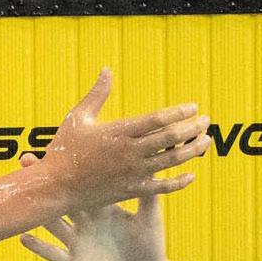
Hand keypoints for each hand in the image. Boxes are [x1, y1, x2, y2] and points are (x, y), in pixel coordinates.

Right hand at [18, 154, 173, 260]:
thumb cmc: (151, 248)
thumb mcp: (150, 217)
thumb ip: (147, 194)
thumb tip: (153, 162)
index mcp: (103, 209)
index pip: (83, 185)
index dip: (71, 170)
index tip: (59, 151)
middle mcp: (87, 223)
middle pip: (63, 199)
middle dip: (47, 184)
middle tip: (27, 162)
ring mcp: (78, 242)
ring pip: (53, 224)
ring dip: (38, 212)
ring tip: (21, 198)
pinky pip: (52, 253)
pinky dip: (38, 246)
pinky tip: (23, 236)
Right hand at [35, 69, 209, 209]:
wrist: (55, 186)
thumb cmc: (63, 149)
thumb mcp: (78, 117)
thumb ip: (97, 94)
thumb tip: (106, 70)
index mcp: (119, 131)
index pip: (158, 119)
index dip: (179, 112)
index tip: (193, 107)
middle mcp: (130, 152)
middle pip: (171, 139)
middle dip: (192, 128)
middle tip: (206, 121)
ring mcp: (133, 173)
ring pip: (172, 161)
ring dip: (193, 150)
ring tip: (206, 141)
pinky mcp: (132, 190)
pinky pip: (163, 188)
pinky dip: (180, 182)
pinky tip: (191, 174)